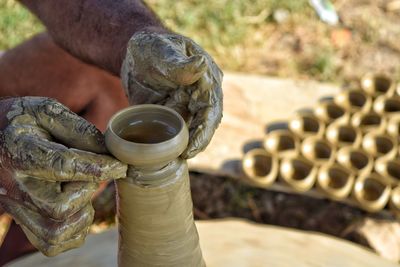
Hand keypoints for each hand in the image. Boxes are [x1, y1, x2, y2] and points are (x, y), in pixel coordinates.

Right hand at [0, 97, 126, 255]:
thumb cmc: (23, 121)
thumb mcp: (46, 111)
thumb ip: (78, 129)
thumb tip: (109, 153)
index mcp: (17, 150)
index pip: (62, 165)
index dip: (98, 167)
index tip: (120, 165)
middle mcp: (12, 185)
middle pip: (58, 207)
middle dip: (86, 190)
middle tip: (90, 174)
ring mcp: (15, 207)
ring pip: (55, 232)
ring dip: (82, 213)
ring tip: (81, 190)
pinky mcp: (21, 220)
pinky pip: (51, 243)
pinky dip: (74, 231)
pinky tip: (78, 208)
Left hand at [121, 31, 222, 157]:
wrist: (135, 57)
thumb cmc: (151, 48)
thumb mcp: (161, 52)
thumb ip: (179, 63)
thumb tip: (202, 65)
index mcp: (205, 78)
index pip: (211, 106)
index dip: (205, 127)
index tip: (193, 144)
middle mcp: (201, 96)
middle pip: (206, 122)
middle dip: (199, 141)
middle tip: (187, 156)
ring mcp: (188, 107)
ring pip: (193, 130)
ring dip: (188, 145)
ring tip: (177, 160)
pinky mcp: (175, 115)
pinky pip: (178, 133)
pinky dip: (173, 145)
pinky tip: (166, 156)